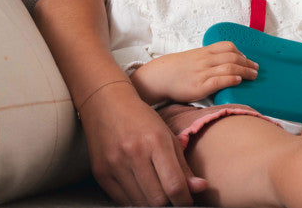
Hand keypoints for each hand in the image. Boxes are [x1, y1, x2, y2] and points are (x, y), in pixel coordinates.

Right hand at [79, 81, 207, 205]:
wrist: (106, 104)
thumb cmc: (141, 119)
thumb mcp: (168, 136)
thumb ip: (184, 166)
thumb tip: (200, 188)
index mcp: (156, 141)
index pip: (174, 186)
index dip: (185, 200)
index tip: (187, 200)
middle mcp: (134, 153)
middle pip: (157, 200)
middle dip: (169, 203)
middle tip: (173, 197)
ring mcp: (115, 165)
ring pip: (140, 203)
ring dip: (152, 203)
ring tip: (157, 191)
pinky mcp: (101, 174)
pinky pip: (122, 200)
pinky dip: (135, 200)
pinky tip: (141, 190)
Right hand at [131, 42, 258, 104]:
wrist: (159, 77)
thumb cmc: (177, 69)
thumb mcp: (193, 58)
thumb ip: (208, 58)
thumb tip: (224, 61)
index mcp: (204, 52)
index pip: (227, 46)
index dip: (241, 52)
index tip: (248, 59)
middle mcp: (205, 60)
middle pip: (232, 57)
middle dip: (247, 63)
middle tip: (256, 69)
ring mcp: (203, 73)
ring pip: (229, 68)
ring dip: (245, 71)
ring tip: (253, 76)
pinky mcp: (199, 86)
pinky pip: (219, 80)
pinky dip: (231, 79)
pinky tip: (238, 81)